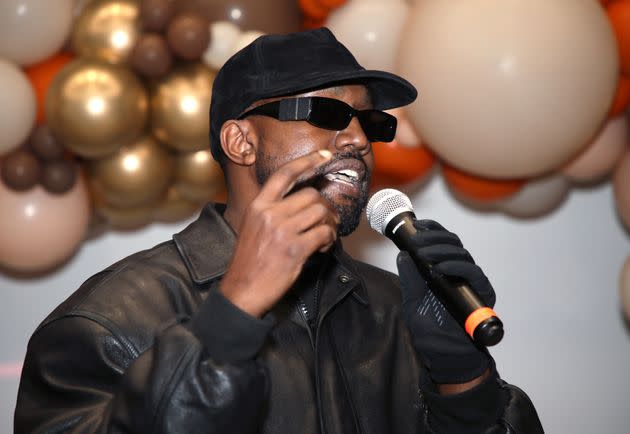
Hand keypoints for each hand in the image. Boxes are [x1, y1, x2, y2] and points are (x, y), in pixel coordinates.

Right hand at [220, 150, 338, 317]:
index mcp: (258, 205)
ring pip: (321, 212)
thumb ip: (273, 210)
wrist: (242, 290)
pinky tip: (323, 247)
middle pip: (311, 195)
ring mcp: (282, 231)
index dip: (308, 161)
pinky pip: (324, 234)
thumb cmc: (249, 262)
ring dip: (329, 223)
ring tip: (325, 235)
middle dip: (325, 207)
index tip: (325, 156)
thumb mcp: (253, 227)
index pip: (285, 174)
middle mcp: (270, 213)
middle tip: (327, 220)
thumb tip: (302, 202)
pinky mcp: (295, 249)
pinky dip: (329, 239)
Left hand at [395, 219, 495, 384]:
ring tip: (425, 253)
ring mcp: (471, 282)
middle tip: (417, 240)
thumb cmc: (431, 333)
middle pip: (453, 243)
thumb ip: (410, 280)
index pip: (442, 242)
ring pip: (462, 254)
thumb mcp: (413, 303)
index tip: (418, 224)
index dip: (432, 230)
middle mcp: (460, 273)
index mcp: (444, 271)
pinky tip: (441, 268)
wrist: (448, 358)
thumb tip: (402, 254)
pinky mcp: (482, 293)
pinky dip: (457, 266)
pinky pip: (473, 273)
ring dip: (441, 249)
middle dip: (434, 237)